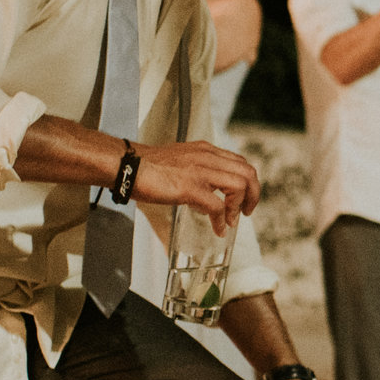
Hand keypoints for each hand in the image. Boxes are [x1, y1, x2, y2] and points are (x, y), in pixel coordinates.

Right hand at [131, 140, 260, 233]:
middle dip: (253, 195)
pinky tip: (218, 228)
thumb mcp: (180, 161)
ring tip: (232, 220)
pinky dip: (221, 220)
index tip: (243, 198)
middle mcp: (207, 157)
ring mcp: (200, 171)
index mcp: (205, 151)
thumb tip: (206, 192)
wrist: (126, 164)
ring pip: (240, 185)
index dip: (247, 182)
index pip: (239, 162)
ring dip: (240, 206)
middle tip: (245, 212)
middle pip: (248, 172)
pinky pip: (217, 205)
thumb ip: (196, 170)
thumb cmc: (146, 165)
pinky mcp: (190, 187)